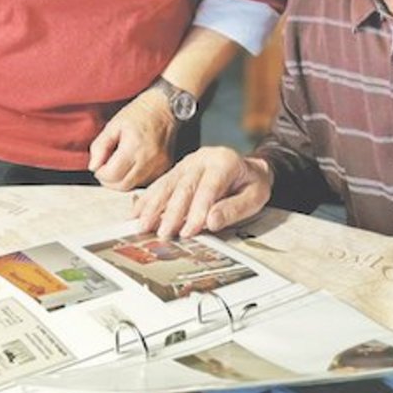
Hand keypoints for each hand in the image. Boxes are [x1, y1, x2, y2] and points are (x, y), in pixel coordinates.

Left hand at [88, 90, 176, 190]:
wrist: (164, 107)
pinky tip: (131, 165)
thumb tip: (93, 166)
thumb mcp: (113, 125)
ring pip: (134, 186)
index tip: (98, 166)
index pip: (113, 175)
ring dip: (122, 180)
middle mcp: (149, 159)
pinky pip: (145, 182)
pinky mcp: (166, 168)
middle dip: (109, 181)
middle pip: (123, 185)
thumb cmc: (139, 113)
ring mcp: (160, 165)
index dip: (101, 173)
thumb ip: (100, 146)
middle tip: (105, 168)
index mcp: (135, 147)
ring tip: (119, 164)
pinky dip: (134, 178)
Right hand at [132, 147, 272, 237]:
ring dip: (154, 206)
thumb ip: (234, 209)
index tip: (189, 232)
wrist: (248, 168)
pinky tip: (137, 212)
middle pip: (184, 186)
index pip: (208, 188)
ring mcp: (188, 163)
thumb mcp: (255, 196)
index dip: (197, 210)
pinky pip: (161, 184)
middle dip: (171, 212)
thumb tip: (211, 221)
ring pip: (168, 184)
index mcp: (224, 161)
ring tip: (143, 225)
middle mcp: (203, 158)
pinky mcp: (178, 170)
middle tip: (162, 234)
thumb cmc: (252, 184)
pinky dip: (148, 199)